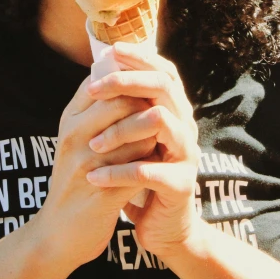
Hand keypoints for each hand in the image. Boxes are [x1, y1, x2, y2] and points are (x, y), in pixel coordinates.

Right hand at [35, 74, 154, 269]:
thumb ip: (96, 108)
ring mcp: (85, 163)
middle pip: (122, 101)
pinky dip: (153, 163)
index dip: (131, 82)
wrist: (57, 234)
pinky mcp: (102, 192)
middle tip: (163, 112)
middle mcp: (73, 136)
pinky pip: (139, 168)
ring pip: (135, 132)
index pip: (104, 81)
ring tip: (163, 137)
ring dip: (154, 134)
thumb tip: (126, 74)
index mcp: (69, 118)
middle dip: (148, 105)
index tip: (149, 90)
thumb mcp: (76, 138)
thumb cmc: (75, 179)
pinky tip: (159, 164)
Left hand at [85, 43, 199, 259]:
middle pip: (164, 87)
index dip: (142, 57)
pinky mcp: (181, 185)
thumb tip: (100, 66)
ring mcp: (187, 154)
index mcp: (175, 111)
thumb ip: (126, 106)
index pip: (165, 71)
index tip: (112, 50)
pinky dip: (118, 172)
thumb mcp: (133, 137)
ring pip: (159, 121)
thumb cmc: (142, 175)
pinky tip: (95, 176)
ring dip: (121, 129)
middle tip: (94, 90)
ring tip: (92, 144)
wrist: (164, 228)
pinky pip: (148, 171)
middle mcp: (186, 126)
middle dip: (127, 82)